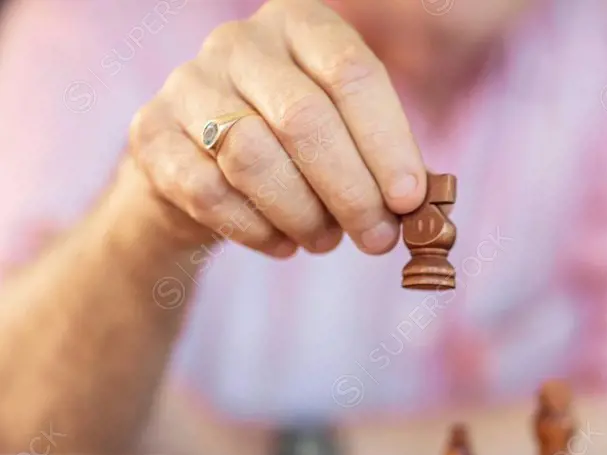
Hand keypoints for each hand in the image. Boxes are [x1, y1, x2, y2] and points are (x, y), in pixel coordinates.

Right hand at [128, 0, 425, 257]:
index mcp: (300, 24)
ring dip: (304, 215)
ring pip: (253, 157)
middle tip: (378, 239)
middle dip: (351, 192)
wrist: (201, 168)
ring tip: (327, 240)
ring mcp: (187, 84)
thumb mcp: (349, 137)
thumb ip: (386, 162)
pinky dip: (256, 230)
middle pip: (303, 118)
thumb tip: (423, 207)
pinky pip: (209, 193)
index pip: (351, 73)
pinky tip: (282, 244)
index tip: (410, 200)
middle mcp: (239, 42)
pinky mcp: (150, 135)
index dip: (387, 143)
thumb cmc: (298, 152)